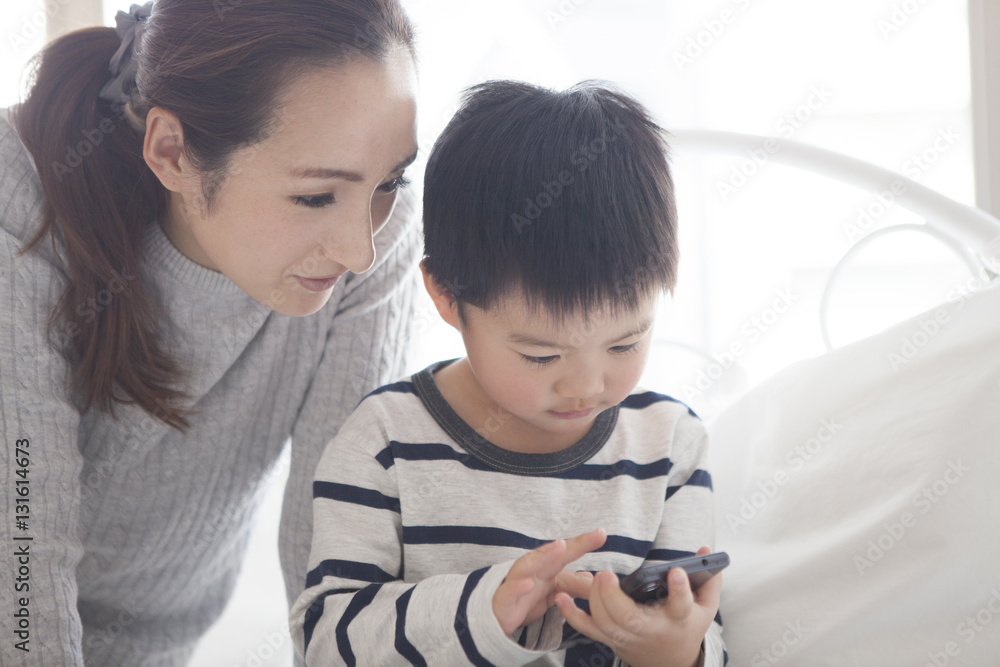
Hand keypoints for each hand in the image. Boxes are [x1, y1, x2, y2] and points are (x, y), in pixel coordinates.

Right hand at [492, 528, 606, 635]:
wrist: (495, 616)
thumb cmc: (524, 598)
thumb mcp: (553, 593)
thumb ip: (573, 585)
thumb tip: (593, 578)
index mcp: (546, 567)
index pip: (566, 554)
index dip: (583, 544)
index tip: (602, 534)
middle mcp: (532, 570)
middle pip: (551, 555)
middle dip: (569, 546)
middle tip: (589, 537)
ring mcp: (517, 582)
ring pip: (529, 566)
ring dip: (544, 556)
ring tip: (561, 547)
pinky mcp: (504, 599)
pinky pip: (510, 591)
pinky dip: (518, 587)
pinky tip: (528, 584)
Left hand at [555, 545, 720, 666]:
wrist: (671, 661)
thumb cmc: (687, 626)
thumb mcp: (705, 605)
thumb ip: (709, 577)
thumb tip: (705, 549)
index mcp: (678, 618)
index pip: (681, 605)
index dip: (679, 589)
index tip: (675, 572)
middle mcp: (651, 629)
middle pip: (629, 618)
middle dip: (614, 597)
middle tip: (606, 574)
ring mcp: (628, 636)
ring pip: (606, 623)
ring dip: (594, 601)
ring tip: (592, 578)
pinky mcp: (611, 638)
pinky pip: (588, 629)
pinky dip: (572, 615)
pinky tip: (562, 597)